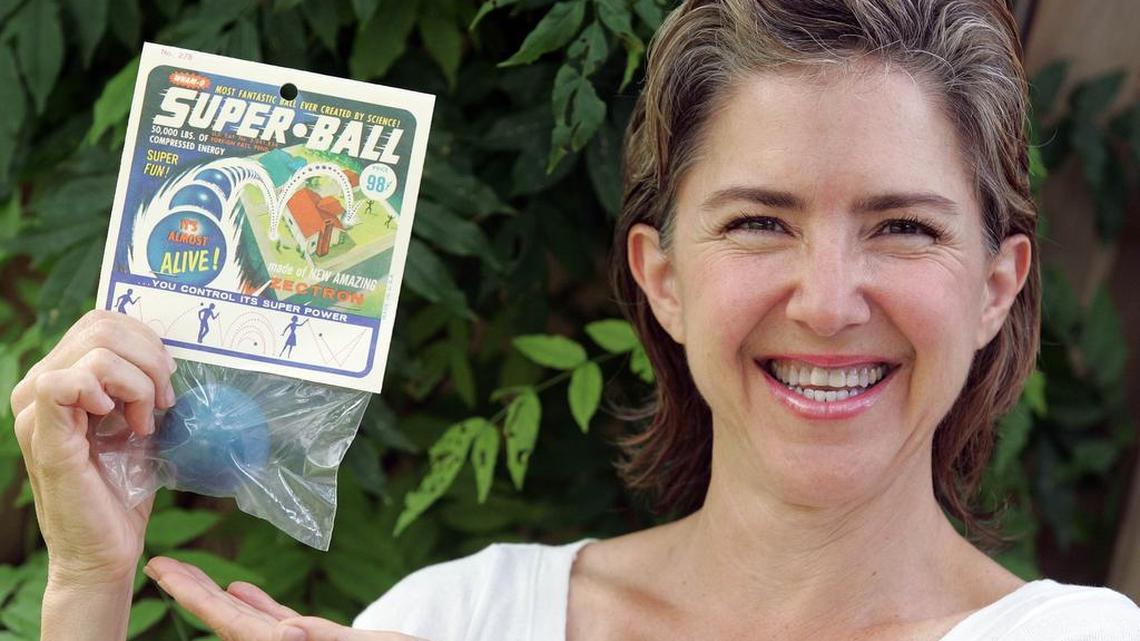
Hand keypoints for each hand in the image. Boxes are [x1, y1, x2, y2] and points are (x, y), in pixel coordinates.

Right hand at [10, 309, 176, 587]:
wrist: (106, 548)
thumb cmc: (123, 489)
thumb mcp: (140, 422)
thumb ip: (143, 384)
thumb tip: (175, 351)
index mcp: (61, 378)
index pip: (102, 321)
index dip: (146, 340)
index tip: (168, 380)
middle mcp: (38, 386)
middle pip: (101, 326)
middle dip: (151, 359)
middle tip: (165, 401)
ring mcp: (35, 410)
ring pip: (96, 349)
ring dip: (140, 382)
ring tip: (146, 421)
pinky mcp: (43, 435)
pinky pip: (69, 381)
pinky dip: (111, 392)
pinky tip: (124, 425)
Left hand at [145, 557, 424, 640]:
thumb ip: (323, 640)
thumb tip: (285, 631)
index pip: (230, 623)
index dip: (194, 596)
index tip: (161, 571)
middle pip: (228, 619)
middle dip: (193, 590)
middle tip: (159, 563)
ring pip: (246, 619)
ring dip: (217, 594)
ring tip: (188, 570)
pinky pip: (275, 623)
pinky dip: (256, 604)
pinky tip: (240, 587)